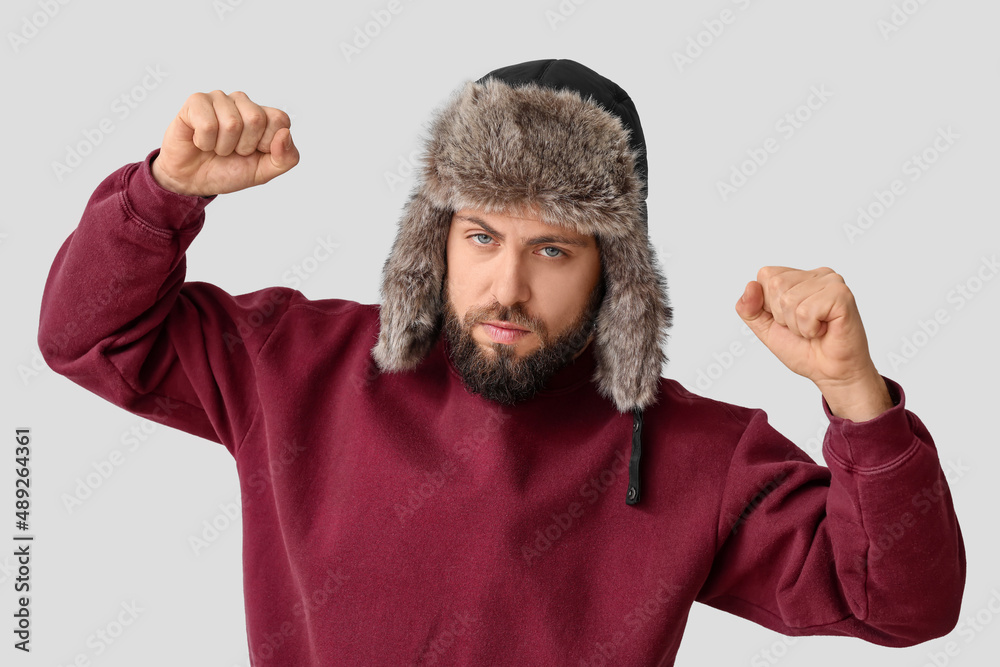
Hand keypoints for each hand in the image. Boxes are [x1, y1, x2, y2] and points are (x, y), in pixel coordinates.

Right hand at [151, 90, 298, 196]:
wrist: (192, 180)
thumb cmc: (227, 171)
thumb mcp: (263, 173)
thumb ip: (285, 158)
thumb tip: (285, 133)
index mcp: (263, 116)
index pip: (280, 119)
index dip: (267, 143)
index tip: (253, 152)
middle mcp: (243, 102)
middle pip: (256, 119)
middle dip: (244, 146)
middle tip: (232, 151)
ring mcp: (219, 99)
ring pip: (232, 123)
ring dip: (222, 146)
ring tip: (215, 147)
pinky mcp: (197, 101)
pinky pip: (208, 125)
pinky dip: (204, 143)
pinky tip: (200, 141)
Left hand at [735, 267, 890, 418]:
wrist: (830, 373)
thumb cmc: (804, 349)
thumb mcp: (765, 328)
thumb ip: (749, 308)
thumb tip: (750, 285)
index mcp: (799, 276)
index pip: (765, 275)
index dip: (769, 305)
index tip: (788, 319)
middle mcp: (817, 274)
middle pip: (775, 284)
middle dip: (782, 316)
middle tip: (803, 326)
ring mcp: (832, 282)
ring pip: (789, 300)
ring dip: (797, 325)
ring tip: (814, 329)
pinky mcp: (842, 295)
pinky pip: (805, 311)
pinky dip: (809, 329)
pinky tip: (824, 330)